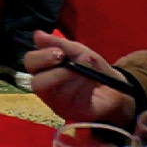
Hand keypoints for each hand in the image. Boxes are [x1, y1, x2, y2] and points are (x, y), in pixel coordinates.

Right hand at [21, 34, 135, 127]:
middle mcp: (46, 84)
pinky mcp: (63, 112)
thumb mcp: (80, 52)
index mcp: (46, 67)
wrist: (115, 88)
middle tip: (64, 61)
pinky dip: (75, 88)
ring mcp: (54, 100)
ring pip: (47, 89)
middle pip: (34, 80)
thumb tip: (37, 35)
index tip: (58, 52)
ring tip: (81, 71)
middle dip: (48, 69)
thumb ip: (60, 44)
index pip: (31, 61)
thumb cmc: (93, 68)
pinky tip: (86, 84)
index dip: (41, 56)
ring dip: (65, 76)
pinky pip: (62, 100)